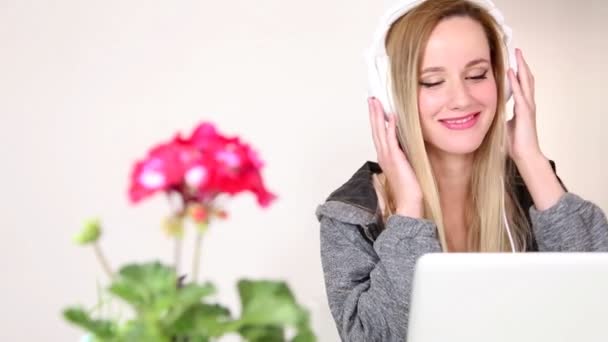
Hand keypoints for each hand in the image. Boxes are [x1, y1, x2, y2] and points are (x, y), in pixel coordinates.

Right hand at [368, 97, 422, 217]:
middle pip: (375, 130)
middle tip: (371, 99)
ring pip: (380, 131)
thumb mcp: (405, 166)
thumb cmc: (409, 188)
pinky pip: (391, 139)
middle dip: (373, 113)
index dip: (376, 120)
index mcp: (384, 156)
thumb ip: (403, 154)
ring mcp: (387, 156)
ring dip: (378, 116)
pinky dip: (390, 127)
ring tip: (376, 102)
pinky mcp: (395, 158)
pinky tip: (391, 116)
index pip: (378, 134)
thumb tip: (407, 143)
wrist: (409, 202)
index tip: (375, 107)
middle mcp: (383, 155)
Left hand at [506, 49, 564, 209]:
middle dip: (522, 63)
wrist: (524, 154)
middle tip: (517, 50)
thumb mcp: (503, 124)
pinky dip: (516, 82)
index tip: (513, 60)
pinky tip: (512, 72)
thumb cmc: (514, 142)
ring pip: (526, 82)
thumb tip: (488, 112)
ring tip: (517, 54)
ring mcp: (528, 107)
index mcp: (523, 105)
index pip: (521, 84)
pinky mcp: (525, 113)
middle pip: (526, 78)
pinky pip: (520, 94)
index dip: (518, 72)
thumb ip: (499, 115)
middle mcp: (528, 103)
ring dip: (521, 67)